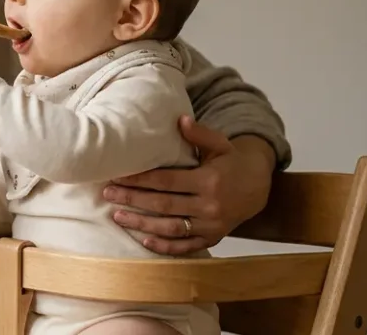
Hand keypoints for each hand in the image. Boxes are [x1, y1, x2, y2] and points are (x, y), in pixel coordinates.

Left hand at [102, 116, 273, 254]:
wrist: (258, 187)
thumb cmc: (232, 162)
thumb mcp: (221, 144)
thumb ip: (200, 134)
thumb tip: (179, 120)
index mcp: (209, 180)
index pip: (167, 181)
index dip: (140, 179)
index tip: (117, 176)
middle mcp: (209, 205)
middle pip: (164, 204)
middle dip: (133, 200)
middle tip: (108, 194)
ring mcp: (211, 225)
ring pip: (171, 227)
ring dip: (142, 224)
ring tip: (117, 216)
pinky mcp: (213, 238)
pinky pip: (187, 246)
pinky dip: (166, 246)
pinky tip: (145, 241)